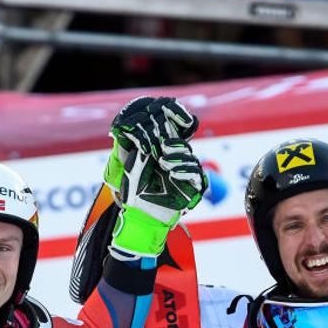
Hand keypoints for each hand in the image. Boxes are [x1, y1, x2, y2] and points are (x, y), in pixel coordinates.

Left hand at [103, 97, 206, 256]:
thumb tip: (139, 118)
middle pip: (184, 139)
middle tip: (162, 144)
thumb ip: (138, 140)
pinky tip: (171, 171)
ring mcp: (186, 172)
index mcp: (162, 147)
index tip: (173, 112)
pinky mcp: (193, 187)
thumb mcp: (132, 159)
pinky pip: (196, 174)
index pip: (175, 126)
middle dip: (174, 139)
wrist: (141, 215)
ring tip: (163, 162)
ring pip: (190, 156)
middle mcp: (176, 157)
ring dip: (177, 155)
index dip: (176, 116)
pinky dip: (184, 170)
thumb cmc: (134, 188)